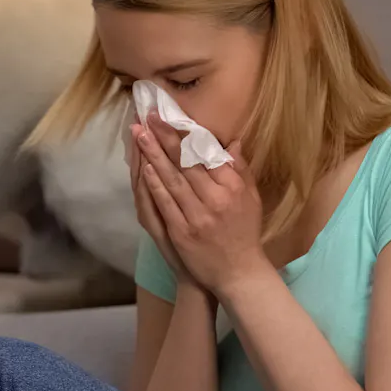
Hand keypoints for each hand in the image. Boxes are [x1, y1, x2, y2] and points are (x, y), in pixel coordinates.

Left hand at [136, 115, 270, 297]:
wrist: (238, 273)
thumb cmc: (244, 232)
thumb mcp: (250, 198)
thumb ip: (239, 169)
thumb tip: (232, 142)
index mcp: (231, 188)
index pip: (206, 154)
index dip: (186, 134)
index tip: (171, 117)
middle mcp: (215, 200)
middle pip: (185, 163)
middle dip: (164, 138)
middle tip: (148, 118)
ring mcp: (196, 217)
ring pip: (172, 180)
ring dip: (154, 155)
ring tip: (140, 134)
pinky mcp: (182, 233)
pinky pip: (165, 204)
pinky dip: (154, 185)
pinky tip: (144, 167)